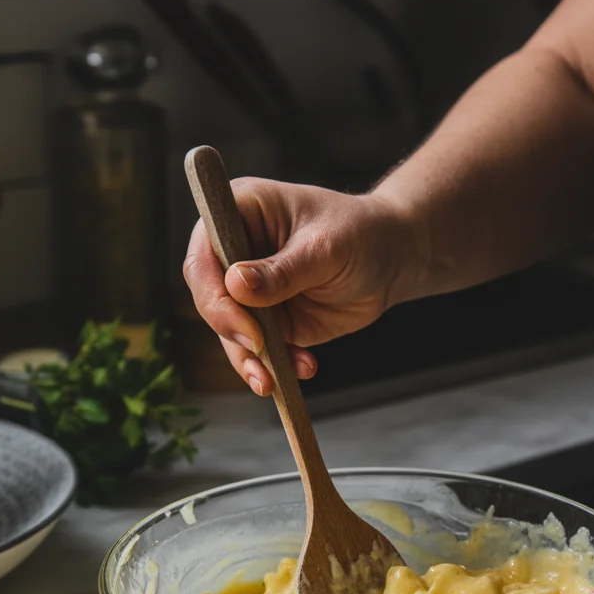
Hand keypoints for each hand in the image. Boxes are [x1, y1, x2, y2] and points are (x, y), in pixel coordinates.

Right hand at [182, 178, 422, 395]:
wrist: (391, 259)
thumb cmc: (360, 233)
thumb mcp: (325, 248)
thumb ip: (282, 271)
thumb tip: (236, 285)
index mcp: (239, 213)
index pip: (203, 256)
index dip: (213, 293)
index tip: (244, 325)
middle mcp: (235, 252)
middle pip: (208, 298)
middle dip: (231, 332)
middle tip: (261, 351)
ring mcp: (250, 291)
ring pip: (229, 332)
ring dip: (250, 360)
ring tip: (272, 380)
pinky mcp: (268, 320)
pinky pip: (259, 351)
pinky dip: (277, 366)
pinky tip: (304, 366)